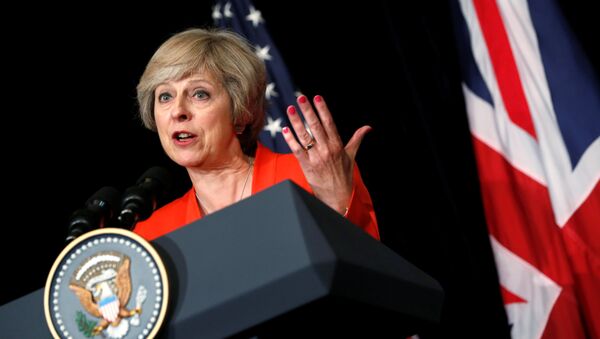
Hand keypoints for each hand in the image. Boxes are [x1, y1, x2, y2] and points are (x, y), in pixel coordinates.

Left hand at [282, 95, 370, 213]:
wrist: (337, 197)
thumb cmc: (344, 175)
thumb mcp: (351, 156)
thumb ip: (357, 139)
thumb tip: (368, 127)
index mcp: (337, 145)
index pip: (329, 123)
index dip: (323, 109)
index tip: (317, 97)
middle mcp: (326, 149)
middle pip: (315, 126)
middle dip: (308, 111)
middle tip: (301, 98)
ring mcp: (316, 157)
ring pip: (304, 136)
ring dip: (296, 122)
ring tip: (290, 109)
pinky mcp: (306, 165)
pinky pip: (297, 150)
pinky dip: (290, 140)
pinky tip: (285, 129)